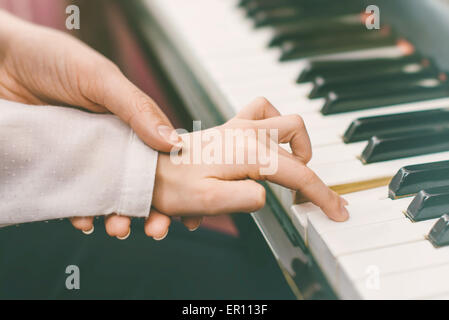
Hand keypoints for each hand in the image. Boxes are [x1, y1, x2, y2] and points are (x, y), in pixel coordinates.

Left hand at [0, 11, 181, 237]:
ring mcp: (84, 158)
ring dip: (119, 217)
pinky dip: (80, 214)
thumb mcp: (99, 78)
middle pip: (140, 184)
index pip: (162, 158)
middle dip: (153, 210)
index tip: (189, 211)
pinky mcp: (56, 168)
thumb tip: (173, 142)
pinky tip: (84, 221)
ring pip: (109, 196)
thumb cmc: (51, 58)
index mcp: (131, 123)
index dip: (178, 184)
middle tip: (158, 229)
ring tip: (119, 228)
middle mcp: (111, 143)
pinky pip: (71, 198)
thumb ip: (136, 108)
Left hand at [148, 98, 348, 236]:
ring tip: (289, 166)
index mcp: (248, 153)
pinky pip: (260, 113)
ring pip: (282, 118)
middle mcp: (246, 134)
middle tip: (305, 192)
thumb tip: (266, 194)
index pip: (298, 173)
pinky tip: (266, 146)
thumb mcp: (208, 201)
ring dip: (294, 141)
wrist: (146, 168)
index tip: (337, 211)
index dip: (322, 194)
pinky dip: (273, 126)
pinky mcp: (228, 127)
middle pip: (297, 135)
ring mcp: (237, 127)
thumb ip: (246, 198)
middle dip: (309, 165)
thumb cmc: (170, 185)